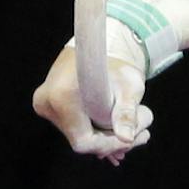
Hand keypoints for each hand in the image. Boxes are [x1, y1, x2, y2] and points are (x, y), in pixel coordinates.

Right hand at [32, 30, 153, 163]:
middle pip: (81, 139)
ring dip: (107, 137)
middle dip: (114, 140)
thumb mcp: (128, 88)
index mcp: (61, 96)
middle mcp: (47, 102)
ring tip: (135, 128)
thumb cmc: (116, 63)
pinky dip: (96, 131)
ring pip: (78, 135)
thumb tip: (126, 138)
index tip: (134, 138)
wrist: (100, 43)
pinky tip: (118, 129)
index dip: (110, 145)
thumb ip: (126, 114)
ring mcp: (45, 104)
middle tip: (143, 132)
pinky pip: (74, 127)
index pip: (83, 140)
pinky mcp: (48, 105)